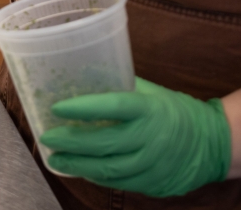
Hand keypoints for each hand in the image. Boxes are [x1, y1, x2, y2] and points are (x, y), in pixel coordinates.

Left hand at [40, 77, 231, 196]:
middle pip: (104, 142)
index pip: (113, 107)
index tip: (57, 107)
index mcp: (149, 109)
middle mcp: (151, 138)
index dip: (83, 108)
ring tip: (54, 158)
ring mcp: (152, 164)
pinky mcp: (153, 183)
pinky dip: (95, 177)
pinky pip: (118, 183)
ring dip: (76, 164)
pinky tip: (79, 169)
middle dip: (70, 142)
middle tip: (47, 137)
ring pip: (108, 168)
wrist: (211, 143)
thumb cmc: (172, 110)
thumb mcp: (149, 92)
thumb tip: (79, 75)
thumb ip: (117, 87)